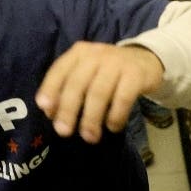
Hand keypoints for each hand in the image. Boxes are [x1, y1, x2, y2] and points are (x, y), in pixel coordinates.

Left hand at [35, 42, 164, 142]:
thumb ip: (68, 88)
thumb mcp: (87, 73)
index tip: (45, 109)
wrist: (145, 60)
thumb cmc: (108, 72)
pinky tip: (113, 127)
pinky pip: (123, 98)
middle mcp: (96, 54)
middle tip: (63, 132)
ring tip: (89, 137)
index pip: (59, 69)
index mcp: (79, 53)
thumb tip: (51, 113)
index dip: (50, 89)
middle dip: (68, 109)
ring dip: (91, 118)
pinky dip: (115, 115)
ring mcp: (117, 63)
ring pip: (99, 92)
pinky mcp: (136, 74)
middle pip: (77, 83)